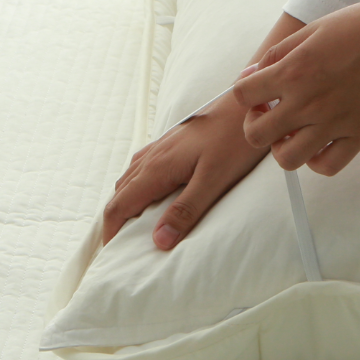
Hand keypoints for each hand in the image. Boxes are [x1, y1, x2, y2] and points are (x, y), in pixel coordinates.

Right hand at [103, 90, 268, 249]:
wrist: (247, 104)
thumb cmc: (234, 140)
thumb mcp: (214, 180)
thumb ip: (186, 210)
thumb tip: (158, 241)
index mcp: (157, 168)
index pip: (119, 206)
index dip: (111, 233)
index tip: (113, 255)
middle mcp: (152, 156)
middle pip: (120, 193)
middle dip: (116, 221)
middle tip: (122, 247)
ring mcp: (160, 147)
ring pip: (129, 179)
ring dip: (125, 203)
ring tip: (133, 226)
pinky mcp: (172, 142)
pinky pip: (142, 167)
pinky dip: (137, 186)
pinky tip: (152, 193)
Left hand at [233, 0, 359, 175]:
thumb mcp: (312, 30)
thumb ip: (278, 54)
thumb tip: (253, 76)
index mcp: (294, 71)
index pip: (241, 94)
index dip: (245, 92)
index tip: (259, 88)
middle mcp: (308, 102)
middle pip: (255, 135)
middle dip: (256, 124)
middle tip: (271, 112)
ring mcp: (333, 124)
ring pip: (286, 159)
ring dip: (282, 147)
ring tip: (294, 131)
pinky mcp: (359, 137)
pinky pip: (326, 167)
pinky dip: (317, 159)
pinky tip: (320, 141)